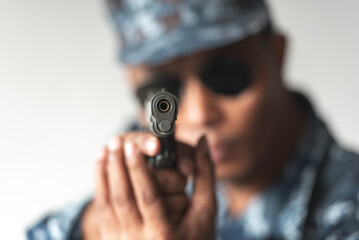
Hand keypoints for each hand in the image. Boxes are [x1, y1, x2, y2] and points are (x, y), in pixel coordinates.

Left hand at [82, 132, 215, 239]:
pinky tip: (101, 166)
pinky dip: (100, 185)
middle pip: (123, 198)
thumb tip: (202, 142)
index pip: (148, 196)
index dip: (138, 169)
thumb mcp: (205, 211)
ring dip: (105, 173)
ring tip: (106, 149)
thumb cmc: (194, 238)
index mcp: (164, 234)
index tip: (133, 146)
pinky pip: (101, 209)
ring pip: (107, 202)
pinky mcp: (111, 236)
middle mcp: (138, 239)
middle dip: (118, 166)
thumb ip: (204, 175)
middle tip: (117, 141)